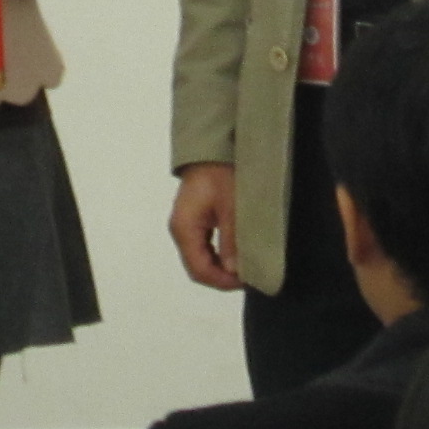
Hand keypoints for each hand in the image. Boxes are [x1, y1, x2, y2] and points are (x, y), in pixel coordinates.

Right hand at [169, 162, 240, 290]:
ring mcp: (185, 224)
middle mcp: (180, 230)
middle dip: (222, 276)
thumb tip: (234, 271)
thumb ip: (231, 241)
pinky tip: (236, 252)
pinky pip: (203, 245)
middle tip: (249, 275)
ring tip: (245, 265)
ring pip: (200, 258)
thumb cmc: (221, 174)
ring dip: (221, 266)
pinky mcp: (193, 219)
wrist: (212, 147)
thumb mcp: (232, 208)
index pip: (199, 269)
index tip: (247, 280)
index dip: (223, 281)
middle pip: (197, 267)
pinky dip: (218, 254)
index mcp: (185, 228)